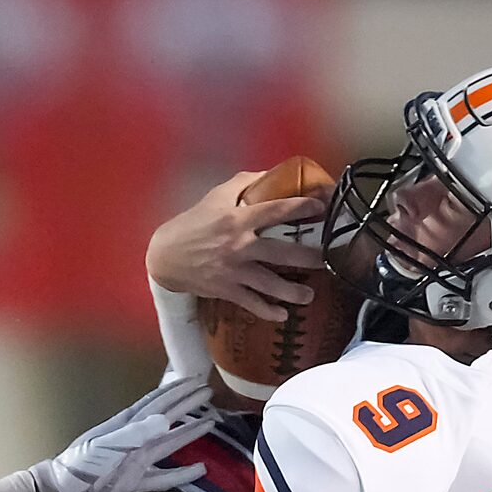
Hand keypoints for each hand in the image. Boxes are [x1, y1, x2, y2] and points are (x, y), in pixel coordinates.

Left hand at [24, 377, 217, 491]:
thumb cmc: (79, 468)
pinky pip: (163, 476)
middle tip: (210, 394)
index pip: (158, 403)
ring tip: (210, 423)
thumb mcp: (106, 447)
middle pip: (167, 418)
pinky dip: (181, 474)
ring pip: (168, 444)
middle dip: (187, 406)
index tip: (198, 381)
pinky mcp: (133, 483)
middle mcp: (134, 440)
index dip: (178, 392)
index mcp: (126, 425)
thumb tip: (165, 420)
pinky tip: (199, 470)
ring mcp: (134, 461)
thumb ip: (134, 434)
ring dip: (188, 434)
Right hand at [147, 170, 331, 318]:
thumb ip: (244, 184)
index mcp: (240, 220)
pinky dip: (267, 311)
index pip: (278, 211)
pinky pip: (251, 303)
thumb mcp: (216, 197)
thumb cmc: (192, 223)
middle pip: (281, 253)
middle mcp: (240, 246)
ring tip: (309, 295)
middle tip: (325, 260)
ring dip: (292, 292)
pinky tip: (282, 315)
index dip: (301, 207)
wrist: (166, 256)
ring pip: (269, 284)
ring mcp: (234, 271)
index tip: (320, 207)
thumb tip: (269, 176)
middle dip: (307, 257)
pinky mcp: (226, 290)